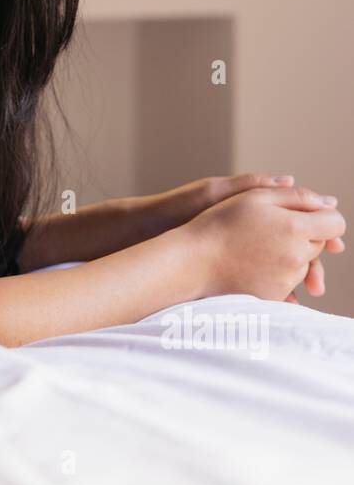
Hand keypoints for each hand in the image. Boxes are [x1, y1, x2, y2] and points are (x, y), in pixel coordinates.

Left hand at [133, 173, 344, 299]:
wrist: (149, 232)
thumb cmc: (180, 208)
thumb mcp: (215, 193)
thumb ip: (251, 186)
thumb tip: (292, 179)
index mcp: (255, 208)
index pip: (299, 219)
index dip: (320, 231)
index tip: (334, 246)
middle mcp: (255, 230)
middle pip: (296, 246)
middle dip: (312, 264)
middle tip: (318, 284)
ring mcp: (245, 250)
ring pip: (282, 267)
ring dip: (296, 283)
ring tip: (302, 298)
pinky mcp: (233, 269)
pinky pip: (261, 283)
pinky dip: (274, 293)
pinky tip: (280, 305)